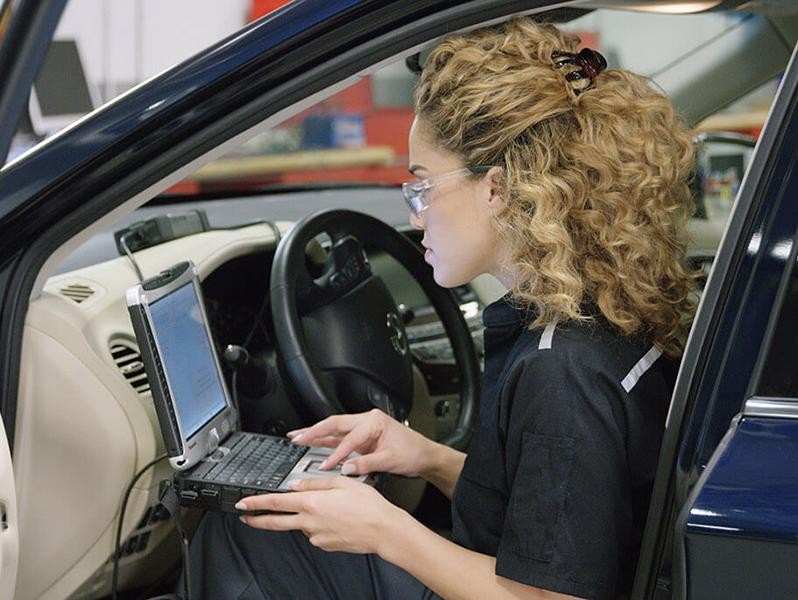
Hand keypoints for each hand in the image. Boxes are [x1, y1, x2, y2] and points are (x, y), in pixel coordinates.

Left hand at [236, 477, 407, 554]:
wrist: (383, 530)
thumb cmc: (368, 505)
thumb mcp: (341, 482)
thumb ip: (315, 482)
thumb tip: (296, 485)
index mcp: (312, 502)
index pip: (276, 502)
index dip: (256, 503)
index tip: (244, 504)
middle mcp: (310, 521)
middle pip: (276, 522)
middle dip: (257, 519)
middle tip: (246, 517)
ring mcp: (317, 536)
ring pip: (300, 525)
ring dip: (302, 517)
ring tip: (327, 508)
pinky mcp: (325, 545)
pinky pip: (315, 533)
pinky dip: (319, 525)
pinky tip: (335, 519)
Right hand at [287, 409, 433, 476]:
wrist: (425, 455)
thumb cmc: (413, 453)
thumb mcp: (391, 460)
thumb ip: (367, 464)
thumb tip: (347, 468)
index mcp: (374, 421)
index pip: (350, 438)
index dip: (337, 453)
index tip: (326, 465)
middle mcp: (367, 421)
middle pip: (335, 424)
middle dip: (314, 431)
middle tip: (296, 438)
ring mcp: (363, 428)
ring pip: (334, 429)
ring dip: (316, 434)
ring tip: (297, 437)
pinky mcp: (362, 438)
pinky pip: (339, 438)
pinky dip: (325, 441)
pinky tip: (313, 443)